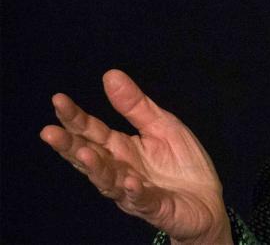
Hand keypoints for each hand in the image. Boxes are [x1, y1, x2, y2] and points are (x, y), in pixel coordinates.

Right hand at [40, 70, 232, 244]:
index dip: (75, 117)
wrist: (207, 197)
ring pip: (109, 181)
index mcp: (121, 148)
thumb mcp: (161, 125)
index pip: (91, 131)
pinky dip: (135, 192)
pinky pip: (143, 200)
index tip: (58, 99)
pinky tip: (130, 181)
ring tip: (85, 152)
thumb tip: (110, 74)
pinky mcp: (156, 207)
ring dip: (96, 168)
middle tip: (49, 132)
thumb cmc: (180, 161)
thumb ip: (135, 105)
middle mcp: (120, 170)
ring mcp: (134, 191)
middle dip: (69, 146)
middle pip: (90, 157)